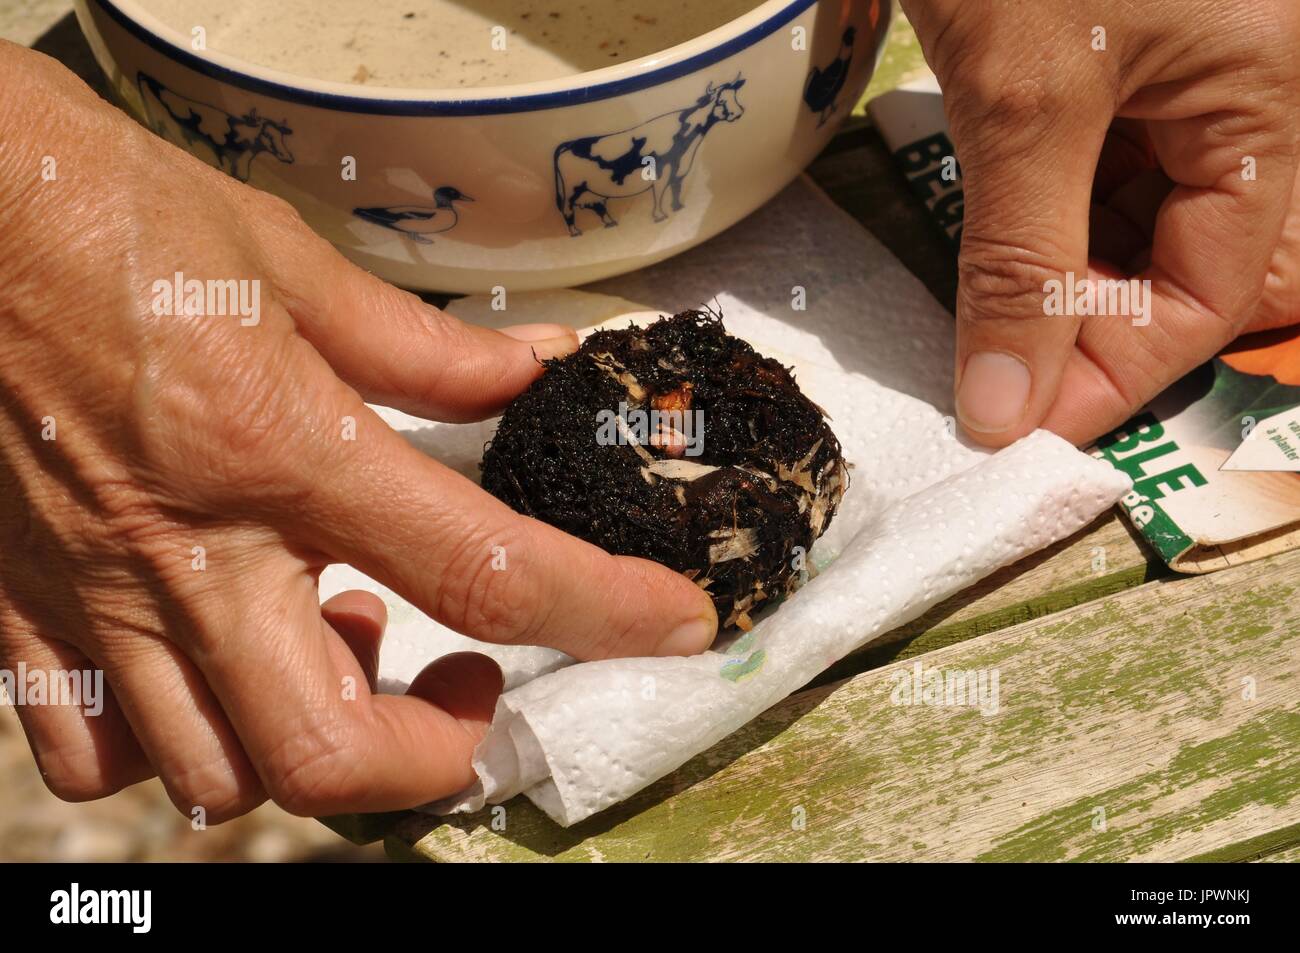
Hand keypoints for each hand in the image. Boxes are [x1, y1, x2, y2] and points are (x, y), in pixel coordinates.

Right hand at [0, 44, 716, 821]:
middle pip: (331, 752)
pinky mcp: (16, 610)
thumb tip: (534, 371)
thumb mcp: (292, 267)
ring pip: (213, 777)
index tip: (672, 626)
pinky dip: (172, 747)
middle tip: (468, 684)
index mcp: (278, 450)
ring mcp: (92, 595)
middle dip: (433, 755)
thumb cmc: (108, 216)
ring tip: (337, 650)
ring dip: (308, 748)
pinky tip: (211, 666)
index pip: (479, 567)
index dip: (602, 610)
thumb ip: (427, 349)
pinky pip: (90, 752)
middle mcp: (186, 550)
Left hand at [900, 0, 1299, 444]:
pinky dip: (1036, 232)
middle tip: (1008, 385)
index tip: (1023, 427)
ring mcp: (1159, 78)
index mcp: (1257, 90)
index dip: (1119, 371)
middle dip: (1100, 333)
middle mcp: (1224, 90)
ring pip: (1129, 226)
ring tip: (986, 336)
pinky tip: (987, 263)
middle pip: (1186, 261)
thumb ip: (1021, 258)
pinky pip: (1082, 177)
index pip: (1213, 285)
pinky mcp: (1089, 68)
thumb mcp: (1021, 103)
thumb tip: (1004, 409)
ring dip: (1061, 289)